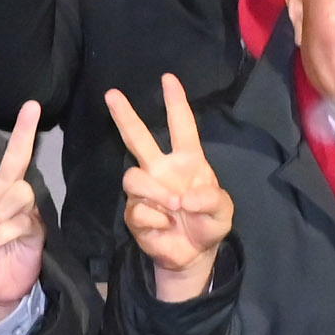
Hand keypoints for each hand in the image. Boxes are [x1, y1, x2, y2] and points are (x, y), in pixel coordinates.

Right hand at [107, 71, 237, 301]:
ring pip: (133, 177)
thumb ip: (210, 200)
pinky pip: (137, 209)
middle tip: (111, 94)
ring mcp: (146, 190)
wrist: (195, 255)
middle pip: (138, 138)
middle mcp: (161, 169)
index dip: (176, 102)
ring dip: (155, 193)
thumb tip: (182, 197)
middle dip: (124, 116)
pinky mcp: (135, 214)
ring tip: (173, 207)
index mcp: (187, 161)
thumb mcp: (223, 210)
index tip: (168, 79)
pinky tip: (165, 226)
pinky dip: (155, 219)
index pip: (181, 126)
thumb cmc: (210, 224)